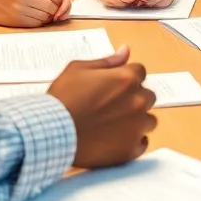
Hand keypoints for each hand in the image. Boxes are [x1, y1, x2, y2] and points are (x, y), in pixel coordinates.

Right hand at [0, 0, 71, 20]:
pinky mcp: (17, 19)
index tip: (56, 3)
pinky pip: (36, 23)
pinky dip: (39, 22)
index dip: (58, 1)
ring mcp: (21, 8)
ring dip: (47, 17)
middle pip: (51, 7)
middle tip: (52, 10)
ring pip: (45, 16)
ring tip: (42, 14)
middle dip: (54, 10)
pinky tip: (35, 18)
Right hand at [48, 45, 157, 168]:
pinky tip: (117, 140)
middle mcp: (138, 101)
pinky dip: (134, 142)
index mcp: (127, 79)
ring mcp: (137, 127)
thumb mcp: (79, 70)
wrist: (51, 131)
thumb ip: (107, 61)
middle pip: (147, 96)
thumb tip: (126, 50)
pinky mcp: (131, 150)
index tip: (113, 87)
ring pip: (149, 121)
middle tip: (112, 107)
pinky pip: (143, 144)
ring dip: (137, 121)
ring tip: (114, 126)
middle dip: (134, 99)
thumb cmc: (63, 97)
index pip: (139, 72)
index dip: (126, 78)